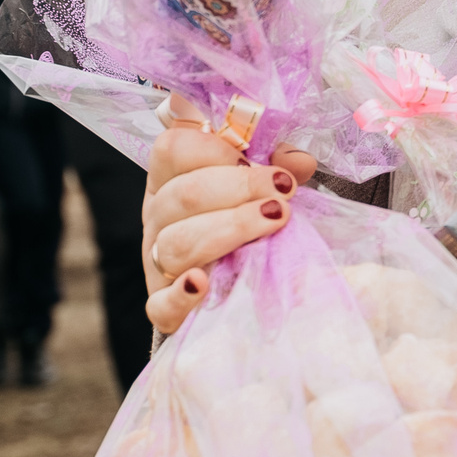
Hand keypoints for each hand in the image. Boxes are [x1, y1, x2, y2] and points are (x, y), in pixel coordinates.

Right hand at [140, 106, 319, 335]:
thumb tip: (300, 161)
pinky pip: (161, 304)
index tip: (263, 162)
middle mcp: (158, 217)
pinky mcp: (164, 307)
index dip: (218, 150)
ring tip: (274, 221)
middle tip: (284, 192)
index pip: (173, 148)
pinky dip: (180, 295)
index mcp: (171, 178)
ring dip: (229, 229)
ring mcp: (156, 263)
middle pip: (183, 194)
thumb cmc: (245, 223)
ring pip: (176, 243)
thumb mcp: (258, 187)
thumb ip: (276, 167)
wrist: (234, 290)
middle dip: (240, 187)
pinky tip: (202, 284)